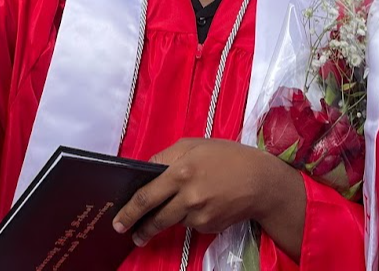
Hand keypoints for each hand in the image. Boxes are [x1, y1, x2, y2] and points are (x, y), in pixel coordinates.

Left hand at [113, 139, 295, 248]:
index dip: (130, 210)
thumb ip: (165, 157)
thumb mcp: (192, 145)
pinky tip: (201, 203)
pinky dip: (188, 216)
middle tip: (129, 234)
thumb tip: (146, 170)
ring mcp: (200, 215)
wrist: (260, 181)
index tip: (118, 221)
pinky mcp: (210, 227)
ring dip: (166, 218)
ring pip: (173, 220)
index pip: (147, 196)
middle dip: (140, 228)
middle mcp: (188, 197)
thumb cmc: (225, 156)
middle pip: (157, 218)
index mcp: (180, 172)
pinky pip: (190, 224)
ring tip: (165, 213)